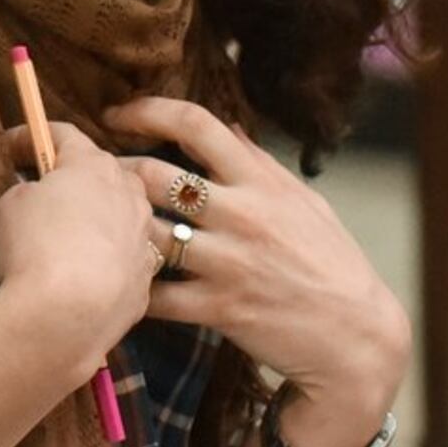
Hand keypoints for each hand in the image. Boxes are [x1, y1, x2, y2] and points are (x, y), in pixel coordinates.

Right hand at [0, 120, 158, 374]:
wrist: (66, 317)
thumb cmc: (34, 247)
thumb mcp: (12, 206)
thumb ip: (27, 191)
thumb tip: (36, 195)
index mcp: (95, 166)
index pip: (65, 135)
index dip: (34, 136)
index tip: (10, 147)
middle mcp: (130, 196)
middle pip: (105, 175)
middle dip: (77, 179)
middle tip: (45, 193)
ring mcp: (144, 241)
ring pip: (123, 218)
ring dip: (99, 221)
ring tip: (69, 239)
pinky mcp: (145, 284)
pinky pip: (124, 263)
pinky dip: (106, 264)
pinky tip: (84, 279)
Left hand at [107, 96, 409, 446]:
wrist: (355, 336)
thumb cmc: (333, 265)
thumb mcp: (305, 202)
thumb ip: (261, 165)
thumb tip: (226, 128)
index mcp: (262, 181)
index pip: (196, 123)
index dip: (147, 109)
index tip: (118, 115)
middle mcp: (242, 214)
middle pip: (154, 175)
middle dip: (115, 173)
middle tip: (92, 180)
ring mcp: (228, 262)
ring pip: (147, 233)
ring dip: (117, 230)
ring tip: (98, 230)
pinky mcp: (219, 307)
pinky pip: (157, 296)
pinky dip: (134, 289)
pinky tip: (123, 285)